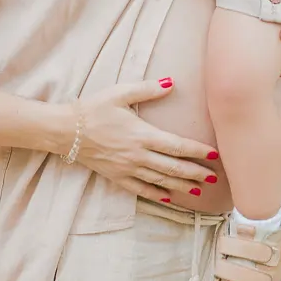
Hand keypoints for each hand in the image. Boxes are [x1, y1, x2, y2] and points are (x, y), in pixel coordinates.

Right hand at [74, 80, 218, 202]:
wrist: (65, 130)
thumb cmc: (93, 108)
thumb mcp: (120, 93)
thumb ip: (147, 89)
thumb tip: (172, 82)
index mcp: (142, 134)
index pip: (176, 145)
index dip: (197, 151)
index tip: (214, 155)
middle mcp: (137, 155)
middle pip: (173, 167)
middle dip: (195, 173)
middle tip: (214, 177)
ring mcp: (127, 168)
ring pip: (160, 180)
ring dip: (181, 186)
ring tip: (198, 190)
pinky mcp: (116, 176)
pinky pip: (140, 189)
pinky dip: (156, 194)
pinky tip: (168, 198)